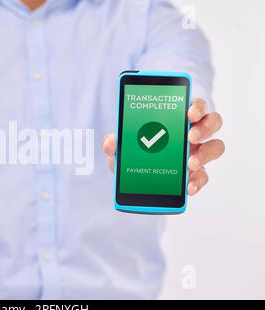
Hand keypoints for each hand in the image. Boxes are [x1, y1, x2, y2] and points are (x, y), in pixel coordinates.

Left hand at [103, 98, 224, 195]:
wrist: (137, 175)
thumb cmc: (134, 150)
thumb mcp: (122, 145)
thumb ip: (115, 142)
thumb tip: (111, 144)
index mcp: (177, 118)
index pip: (195, 105)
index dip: (197, 106)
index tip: (189, 112)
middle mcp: (192, 133)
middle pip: (212, 122)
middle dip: (205, 127)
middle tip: (190, 136)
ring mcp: (197, 152)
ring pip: (216, 147)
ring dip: (206, 154)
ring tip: (190, 163)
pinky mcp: (196, 173)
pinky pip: (204, 176)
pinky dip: (198, 182)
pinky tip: (188, 187)